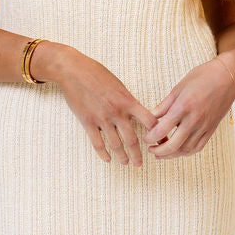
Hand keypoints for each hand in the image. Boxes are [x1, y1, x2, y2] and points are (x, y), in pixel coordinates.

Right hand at [51, 48, 160, 166]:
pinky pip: (97, 143)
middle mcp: (117, 112)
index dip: (157, 133)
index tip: (160, 142)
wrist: (73, 70)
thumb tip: (136, 113)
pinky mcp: (87, 122)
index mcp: (127, 101)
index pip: (149, 121)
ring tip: (126, 163)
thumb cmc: (97, 73)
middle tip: (140, 163)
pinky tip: (108, 159)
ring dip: (122, 156)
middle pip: (132, 139)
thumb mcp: (119, 85)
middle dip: (138, 154)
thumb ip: (127, 101)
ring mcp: (102, 118)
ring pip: (115, 144)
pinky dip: (104, 154)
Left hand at [145, 57, 234, 158]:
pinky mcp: (212, 129)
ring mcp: (204, 126)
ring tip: (162, 153)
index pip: (161, 131)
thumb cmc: (203, 77)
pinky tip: (178, 150)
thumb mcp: (178, 88)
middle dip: (159, 151)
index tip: (146, 138)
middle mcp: (194, 120)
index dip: (150, 138)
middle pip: (173, 145)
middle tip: (151, 150)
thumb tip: (150, 117)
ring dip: (172, 155)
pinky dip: (186, 152)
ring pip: (186, 150)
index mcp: (183, 107)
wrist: (228, 76)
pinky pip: (198, 147)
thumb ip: (164, 105)